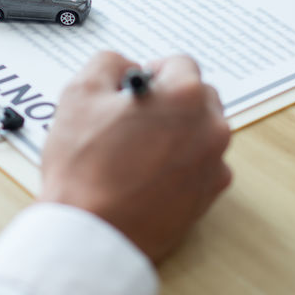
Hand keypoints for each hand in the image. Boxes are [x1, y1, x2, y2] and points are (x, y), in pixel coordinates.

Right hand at [40, 51, 231, 262]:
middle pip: (198, 97)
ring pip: (201, 132)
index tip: (137, 88)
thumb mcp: (80, 93)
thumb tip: (124, 66)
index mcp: (185, 96)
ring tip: (138, 150)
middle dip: (170, 101)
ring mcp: (214, 164)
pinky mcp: (208, 196)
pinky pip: (202, 166)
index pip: (179, 64)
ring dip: (178, 132)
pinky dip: (182, 165)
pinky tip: (149, 174)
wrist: (92, 231)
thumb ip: (108, 63)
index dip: (152, 71)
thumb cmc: (85, 167)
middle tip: (135, 118)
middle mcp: (210, 127)